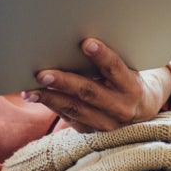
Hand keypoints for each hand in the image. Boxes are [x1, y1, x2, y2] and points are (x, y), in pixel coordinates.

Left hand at [22, 38, 170, 132]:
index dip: (103, 56)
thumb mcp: (127, 67)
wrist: (141, 110)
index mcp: (132, 87)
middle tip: (42, 74)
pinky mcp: (92, 132)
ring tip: (28, 91)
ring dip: (49, 98)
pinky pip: (69, 118)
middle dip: (64, 82)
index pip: (116, 69)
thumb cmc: (127, 78)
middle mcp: (121, 108)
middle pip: (89, 92)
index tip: (86, 42)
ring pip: (75, 109)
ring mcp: (107, 123)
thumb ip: (108, 59)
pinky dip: (51, 106)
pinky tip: (35, 97)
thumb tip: (80, 38)